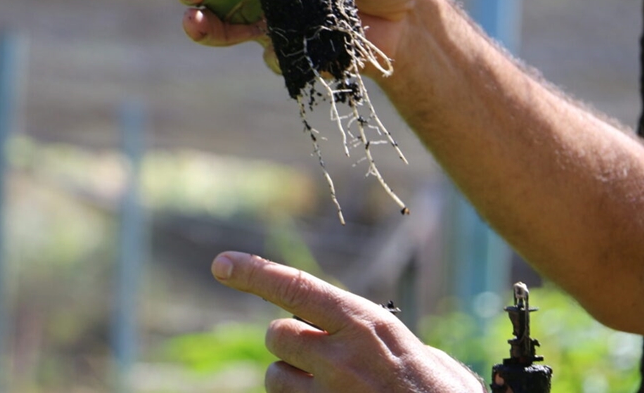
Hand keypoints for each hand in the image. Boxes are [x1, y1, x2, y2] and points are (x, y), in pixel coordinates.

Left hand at [211, 251, 486, 392]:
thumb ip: (380, 336)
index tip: (221, 263)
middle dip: (290, 341)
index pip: (297, 287)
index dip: (255, 273)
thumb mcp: (421, 353)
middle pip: (276, 334)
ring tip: (332, 388)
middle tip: (320, 354)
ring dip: (293, 378)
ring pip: (275, 376)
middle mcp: (340, 356)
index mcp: (365, 323)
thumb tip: (360, 330)